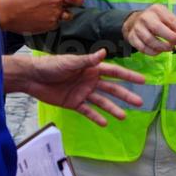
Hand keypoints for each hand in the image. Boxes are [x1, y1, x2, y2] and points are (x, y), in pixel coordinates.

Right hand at [0, 0, 87, 35]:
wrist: (5, 11)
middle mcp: (58, 0)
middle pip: (79, 0)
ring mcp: (55, 13)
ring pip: (70, 14)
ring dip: (65, 10)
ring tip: (56, 7)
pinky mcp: (50, 24)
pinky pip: (59, 23)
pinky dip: (55, 20)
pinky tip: (46, 15)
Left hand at [6, 50, 146, 125]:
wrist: (33, 77)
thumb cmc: (51, 65)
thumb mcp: (70, 62)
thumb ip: (88, 60)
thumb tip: (104, 53)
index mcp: (91, 68)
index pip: (114, 72)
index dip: (128, 76)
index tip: (143, 80)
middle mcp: (90, 80)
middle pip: (111, 89)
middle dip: (126, 95)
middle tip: (140, 102)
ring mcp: (82, 92)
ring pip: (102, 102)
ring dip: (113, 109)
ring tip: (124, 116)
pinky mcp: (73, 103)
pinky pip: (88, 111)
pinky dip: (96, 117)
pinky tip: (105, 123)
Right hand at [123, 4, 175, 55]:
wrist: (135, 21)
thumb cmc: (156, 20)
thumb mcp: (167, 18)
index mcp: (157, 10)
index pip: (170, 19)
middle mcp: (145, 17)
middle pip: (158, 29)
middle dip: (171, 38)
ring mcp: (137, 27)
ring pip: (150, 41)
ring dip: (163, 47)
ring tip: (170, 48)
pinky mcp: (132, 37)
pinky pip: (143, 48)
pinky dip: (153, 52)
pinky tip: (159, 50)